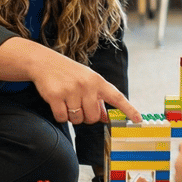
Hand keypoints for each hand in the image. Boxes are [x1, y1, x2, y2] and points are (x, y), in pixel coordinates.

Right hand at [0, 38, 141, 124]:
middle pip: (93, 117)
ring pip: (77, 119)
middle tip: (78, 105)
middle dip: (86, 117)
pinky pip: (62, 118)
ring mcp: (71, 90)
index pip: (117, 97)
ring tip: (67, 101)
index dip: (129, 109)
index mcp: (97, 81)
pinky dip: (60, 115)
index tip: (138, 119)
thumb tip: (106, 118)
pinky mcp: (56, 96)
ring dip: (72, 116)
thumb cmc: (68, 73)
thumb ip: (98, 99)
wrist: (43, 62)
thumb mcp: (86, 81)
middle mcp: (87, 85)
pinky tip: (57, 103)